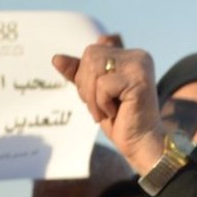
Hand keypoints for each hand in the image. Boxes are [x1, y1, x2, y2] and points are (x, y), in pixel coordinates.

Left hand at [49, 45, 164, 173]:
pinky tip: (116, 113)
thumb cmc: (120, 120)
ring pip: (94, 68)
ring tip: (106, 111)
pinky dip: (102, 103)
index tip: (98, 97)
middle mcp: (138, 56)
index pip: (91, 52)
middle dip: (86, 86)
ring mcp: (140, 66)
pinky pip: (103, 84)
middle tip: (99, 107)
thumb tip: (56, 58)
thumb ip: (79, 74)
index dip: (85, 76)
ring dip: (93, 97)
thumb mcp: (94, 94)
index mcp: (129, 55)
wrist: (140, 144)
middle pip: (91, 56)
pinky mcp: (139, 80)